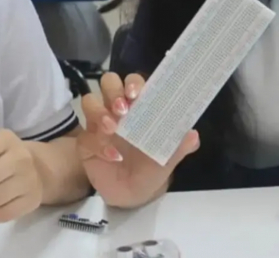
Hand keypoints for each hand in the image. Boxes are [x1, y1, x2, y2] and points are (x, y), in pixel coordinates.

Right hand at [77, 73, 199, 208]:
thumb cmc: (150, 169)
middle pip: (108, 82)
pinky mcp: (86, 143)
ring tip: (113, 128)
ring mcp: (98, 124)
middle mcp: (116, 110)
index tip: (137, 94)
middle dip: (114, 91)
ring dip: (100, 111)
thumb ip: (179, 147)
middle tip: (123, 109)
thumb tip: (193, 135)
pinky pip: (86, 136)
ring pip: (89, 101)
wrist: (132, 195)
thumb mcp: (167, 160)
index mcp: (138, 107)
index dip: (133, 83)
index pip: (133, 82)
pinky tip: (113, 156)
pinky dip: (98, 144)